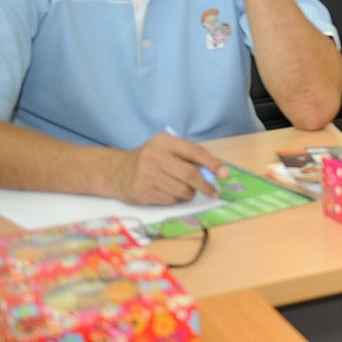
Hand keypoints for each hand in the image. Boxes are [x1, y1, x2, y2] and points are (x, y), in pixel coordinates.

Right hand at [108, 133, 226, 204]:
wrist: (116, 171)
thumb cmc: (150, 159)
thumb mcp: (167, 149)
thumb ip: (189, 157)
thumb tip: (215, 173)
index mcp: (164, 142)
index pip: (194, 152)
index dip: (212, 163)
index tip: (224, 174)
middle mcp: (154, 156)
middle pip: (189, 174)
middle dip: (206, 185)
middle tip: (214, 191)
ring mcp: (147, 175)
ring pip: (182, 190)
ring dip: (189, 193)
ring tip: (184, 188)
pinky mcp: (142, 192)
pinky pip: (170, 199)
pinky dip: (175, 198)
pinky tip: (167, 192)